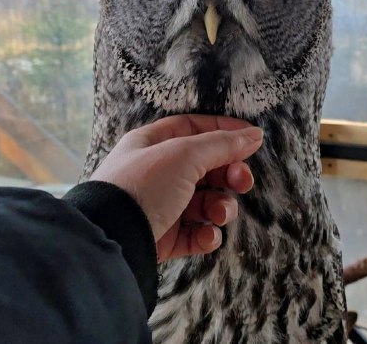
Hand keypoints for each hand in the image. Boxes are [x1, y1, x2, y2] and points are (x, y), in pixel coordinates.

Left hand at [89, 115, 262, 261]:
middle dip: (229, 175)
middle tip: (243, 182)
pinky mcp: (164, 238)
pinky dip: (207, 235)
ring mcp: (161, 207)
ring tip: (218, 214)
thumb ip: (222, 144)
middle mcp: (156, 173)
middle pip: (206, 167)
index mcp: (152, 144)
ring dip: (221, 208)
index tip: (252, 139)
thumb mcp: (184, 155)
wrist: (112, 238)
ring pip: (206, 203)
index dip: (223, 131)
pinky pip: (196, 234)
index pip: (193, 128)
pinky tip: (206, 236)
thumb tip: (254, 134)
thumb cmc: (142, 186)